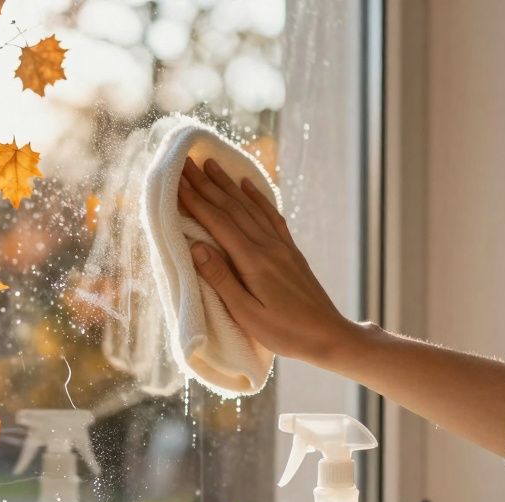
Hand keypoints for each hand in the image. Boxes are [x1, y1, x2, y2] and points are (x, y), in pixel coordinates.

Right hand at [177, 156, 358, 363]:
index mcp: (254, 261)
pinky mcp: (291, 251)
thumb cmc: (285, 333)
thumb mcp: (247, 314)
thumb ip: (221, 279)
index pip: (218, 223)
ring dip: (228, 184)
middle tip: (186, 163)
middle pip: (232, 208)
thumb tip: (195, 247)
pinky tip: (247, 185)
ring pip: (250, 207)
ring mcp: (282, 246)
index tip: (176, 181)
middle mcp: (268, 246)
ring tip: (211, 165)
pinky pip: (271, 215)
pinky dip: (257, 197)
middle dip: (206, 184)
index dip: (195, 200)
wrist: (328, 336)